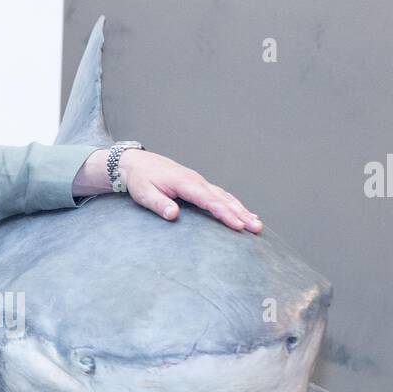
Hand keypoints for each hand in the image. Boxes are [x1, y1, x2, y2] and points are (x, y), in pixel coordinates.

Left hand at [76, 147, 262, 231]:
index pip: (209, 200)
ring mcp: (199, 182)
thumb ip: (159, 204)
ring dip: (242, 210)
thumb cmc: (140, 180)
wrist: (136, 163)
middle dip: (241, 214)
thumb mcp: (144, 194)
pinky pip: (220, 195)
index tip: (237, 225)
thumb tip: (173, 215)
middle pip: (223, 199)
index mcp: (185, 183)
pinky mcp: (198, 185)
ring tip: (256, 224)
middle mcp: (196, 181)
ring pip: (225, 196)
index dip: (224, 214)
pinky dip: (234, 204)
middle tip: (256, 228)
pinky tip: (244, 213)